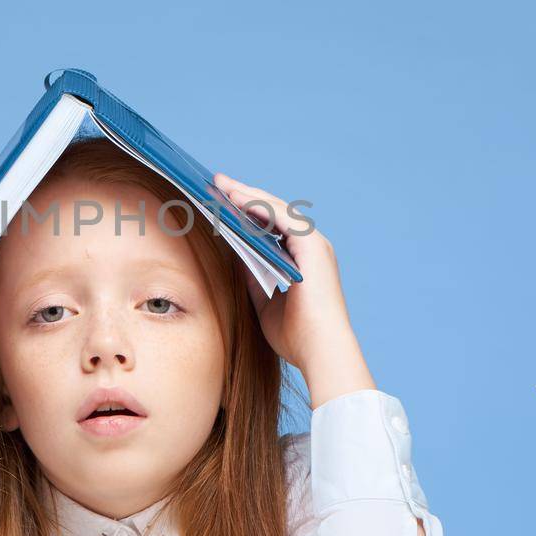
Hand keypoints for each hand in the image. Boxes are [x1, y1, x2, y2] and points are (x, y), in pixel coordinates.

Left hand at [212, 172, 374, 399]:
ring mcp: (314, 244)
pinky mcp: (312, 245)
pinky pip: (281, 217)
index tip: (221, 201)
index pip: (272, 227)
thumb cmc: (296, 337)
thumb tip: (235, 257)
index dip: (247, 211)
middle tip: (216, 184)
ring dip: (247, 194)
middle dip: (243, 196)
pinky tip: (236, 198)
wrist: (319, 351)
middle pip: (273, 213)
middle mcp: (311, 247)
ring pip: (276, 209)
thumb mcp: (265, 303)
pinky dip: (258, 204)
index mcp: (302, 260)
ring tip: (220, 185)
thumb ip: (254, 278)